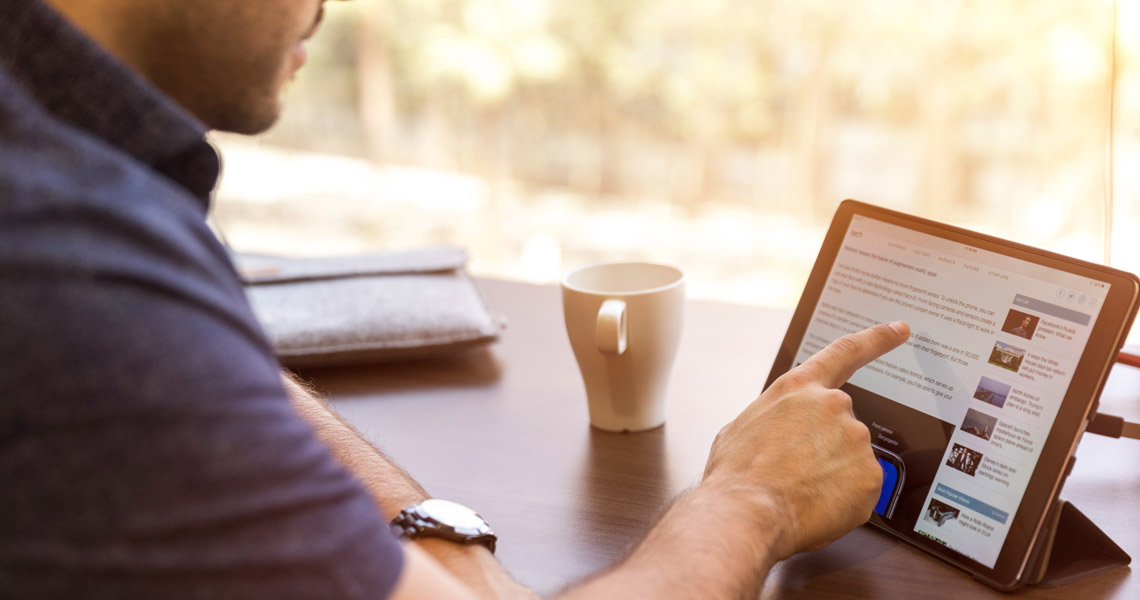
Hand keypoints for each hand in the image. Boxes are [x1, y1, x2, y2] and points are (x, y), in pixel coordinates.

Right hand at [702, 321, 909, 560]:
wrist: (747, 512)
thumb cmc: (737, 474)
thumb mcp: (741, 428)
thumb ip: (775, 419)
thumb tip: (779, 433)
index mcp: (799, 388)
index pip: (846, 352)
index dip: (877, 339)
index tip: (900, 330)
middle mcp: (833, 406)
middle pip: (841, 427)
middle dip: (825, 450)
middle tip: (796, 474)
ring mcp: (856, 439)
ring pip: (852, 460)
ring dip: (832, 475)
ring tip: (799, 491)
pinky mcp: (871, 475)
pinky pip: (861, 489)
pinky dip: (843, 499)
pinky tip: (816, 505)